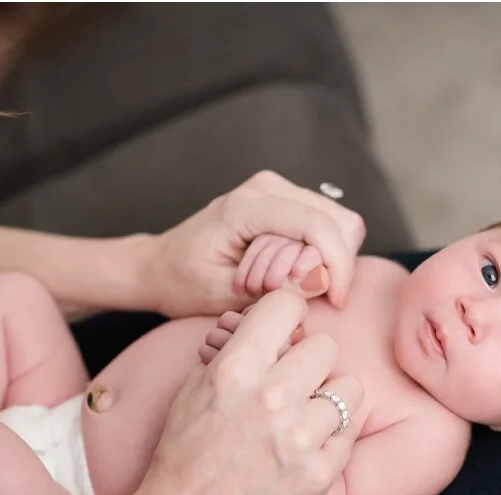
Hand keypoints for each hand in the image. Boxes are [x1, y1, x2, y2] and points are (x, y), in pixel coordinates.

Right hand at [133, 289, 363, 494]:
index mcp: (235, 369)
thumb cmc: (188, 451)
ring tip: (303, 417)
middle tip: (294, 384)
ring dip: (329, 399)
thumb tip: (281, 317)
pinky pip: (349, 432)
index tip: (287, 332)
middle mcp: (271, 398)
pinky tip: (305, 449)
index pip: (288, 304)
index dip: (289, 315)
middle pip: (326, 346)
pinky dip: (331, 438)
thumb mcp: (198, 387)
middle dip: (310, 362)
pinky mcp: (320, 473)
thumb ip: (241, 350)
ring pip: (349, 388)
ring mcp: (299, 438)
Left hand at [138, 171, 365, 317]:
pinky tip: (285, 272)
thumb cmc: (182, 281)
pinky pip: (326, 227)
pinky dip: (318, 255)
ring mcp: (278, 189)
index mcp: (247, 206)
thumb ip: (272, 289)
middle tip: (293, 292)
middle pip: (339, 222)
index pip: (318, 225)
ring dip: (323, 260)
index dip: (338, 265)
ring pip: (340, 224)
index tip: (336, 301)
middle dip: (330, 265)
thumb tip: (318, 281)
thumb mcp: (221, 294)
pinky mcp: (285, 200)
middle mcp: (268, 187)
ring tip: (281, 282)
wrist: (160, 265)